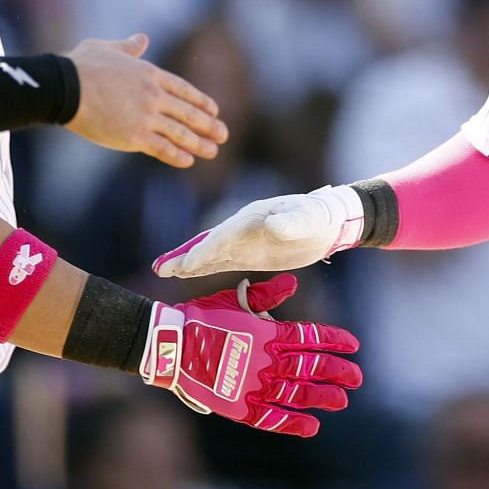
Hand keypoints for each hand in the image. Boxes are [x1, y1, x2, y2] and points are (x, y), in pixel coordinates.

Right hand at [66, 34, 226, 167]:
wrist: (66, 88)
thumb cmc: (81, 66)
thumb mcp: (108, 48)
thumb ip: (129, 46)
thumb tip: (142, 38)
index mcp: (149, 74)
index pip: (183, 89)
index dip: (200, 101)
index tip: (214, 110)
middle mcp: (153, 95)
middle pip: (187, 113)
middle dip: (208, 125)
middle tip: (223, 134)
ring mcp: (146, 117)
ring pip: (180, 133)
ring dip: (199, 143)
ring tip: (213, 151)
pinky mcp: (134, 136)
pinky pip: (162, 148)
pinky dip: (176, 155)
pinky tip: (187, 161)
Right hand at [140, 274, 361, 437]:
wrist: (170, 344)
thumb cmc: (201, 317)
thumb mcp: (234, 298)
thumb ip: (266, 293)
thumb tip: (293, 281)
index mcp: (268, 333)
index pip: (311, 337)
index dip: (334, 340)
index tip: (353, 344)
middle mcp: (268, 360)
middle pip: (313, 367)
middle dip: (338, 371)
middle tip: (357, 377)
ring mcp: (256, 385)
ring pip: (299, 393)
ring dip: (323, 396)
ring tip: (341, 400)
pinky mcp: (240, 407)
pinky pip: (273, 418)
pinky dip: (293, 423)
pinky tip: (312, 426)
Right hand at [153, 186, 363, 277]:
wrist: (328, 220)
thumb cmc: (319, 215)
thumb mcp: (309, 217)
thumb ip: (291, 222)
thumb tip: (274, 226)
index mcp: (253, 218)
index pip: (223, 237)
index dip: (205, 251)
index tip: (186, 264)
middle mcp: (242, 228)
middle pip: (209, 243)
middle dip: (186, 256)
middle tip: (161, 267)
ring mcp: (244, 241)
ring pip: (211, 254)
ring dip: (188, 263)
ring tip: (164, 270)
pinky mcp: (249, 254)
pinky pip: (222, 262)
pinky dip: (203, 267)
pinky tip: (188, 273)